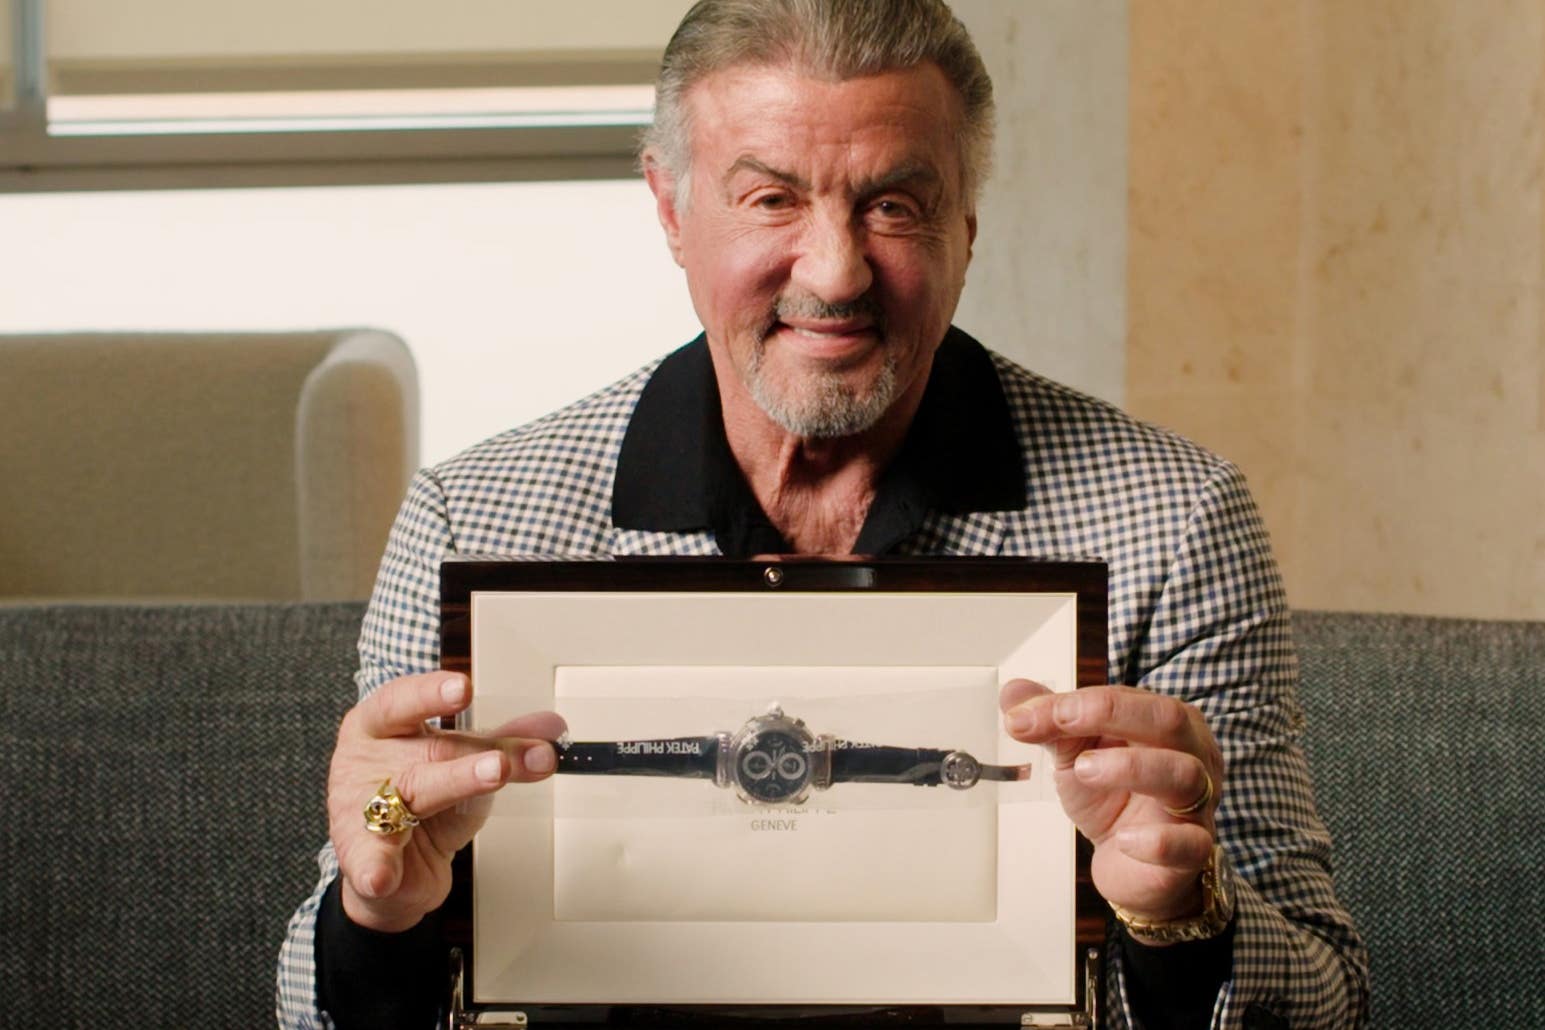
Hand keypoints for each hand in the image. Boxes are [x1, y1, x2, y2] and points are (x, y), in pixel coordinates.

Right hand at [327, 671, 564, 931]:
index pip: (402, 700)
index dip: (431, 693)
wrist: (392, 868)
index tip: (464, 688)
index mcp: (381, 726)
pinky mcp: (363, 856)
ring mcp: (360, 808)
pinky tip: (383, 876)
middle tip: (505, 757)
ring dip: (456, 783)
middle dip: (472, 754)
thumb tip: (552, 727)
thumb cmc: (421, 799)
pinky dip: (376, 869)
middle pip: (426, 750)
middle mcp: (366, 761)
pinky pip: (371, 860)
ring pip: (415, 792)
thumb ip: (504, 743)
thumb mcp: (462, 763)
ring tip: (494, 774)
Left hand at [1001, 680, 1221, 922]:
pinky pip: (1189, 842)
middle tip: (1063, 722)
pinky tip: (1125, 840)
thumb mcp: (1075, 753)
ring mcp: (1196, 804)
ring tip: (1084, 770)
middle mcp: (1192, 756)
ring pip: (1182, 774)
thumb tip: (1013, 694)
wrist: (1131, 864)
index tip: (1028, 714)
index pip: (1126, 697)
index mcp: (1165, 723)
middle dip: (1112, 713)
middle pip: (1169, 720)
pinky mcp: (1193, 851)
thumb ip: (1049, 722)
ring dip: (1130, 767)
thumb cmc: (1114, 798)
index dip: (1078, 701)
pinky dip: (1157, 841)